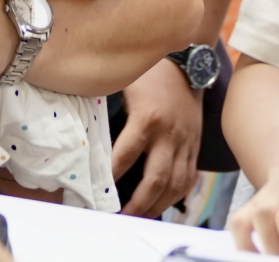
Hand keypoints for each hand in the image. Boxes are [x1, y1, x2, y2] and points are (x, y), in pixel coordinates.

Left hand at [112, 57, 201, 216]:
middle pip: (156, 179)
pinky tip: (164, 204)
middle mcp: (170, 134)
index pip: (125, 157)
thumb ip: (108, 105)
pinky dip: (177, 196)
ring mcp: (186, 141)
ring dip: (158, 206)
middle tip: (121, 217)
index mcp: (148, 118)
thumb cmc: (152, 72)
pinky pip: (189, 178)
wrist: (190, 62)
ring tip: (142, 217)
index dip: (111, 178)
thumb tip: (83, 128)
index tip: (97, 194)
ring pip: (176, 184)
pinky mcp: (196, 145)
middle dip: (138, 204)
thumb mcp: (125, 82)